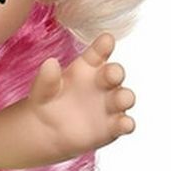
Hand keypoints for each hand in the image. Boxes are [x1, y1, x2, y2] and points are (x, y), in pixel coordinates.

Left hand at [28, 32, 135, 157]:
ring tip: (120, 99)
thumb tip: (50, 62)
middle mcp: (103, 82)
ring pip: (125, 97)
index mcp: (87, 67)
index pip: (98, 52)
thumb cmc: (48, 102)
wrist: (47, 130)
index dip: (104, 45)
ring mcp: (111, 104)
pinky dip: (126, 123)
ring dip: (125, 97)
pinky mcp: (113, 125)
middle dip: (116, 72)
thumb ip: (47, 77)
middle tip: (111, 74)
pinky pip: (125, 123)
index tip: (106, 40)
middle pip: (115, 73)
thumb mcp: (43, 89)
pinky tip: (124, 124)